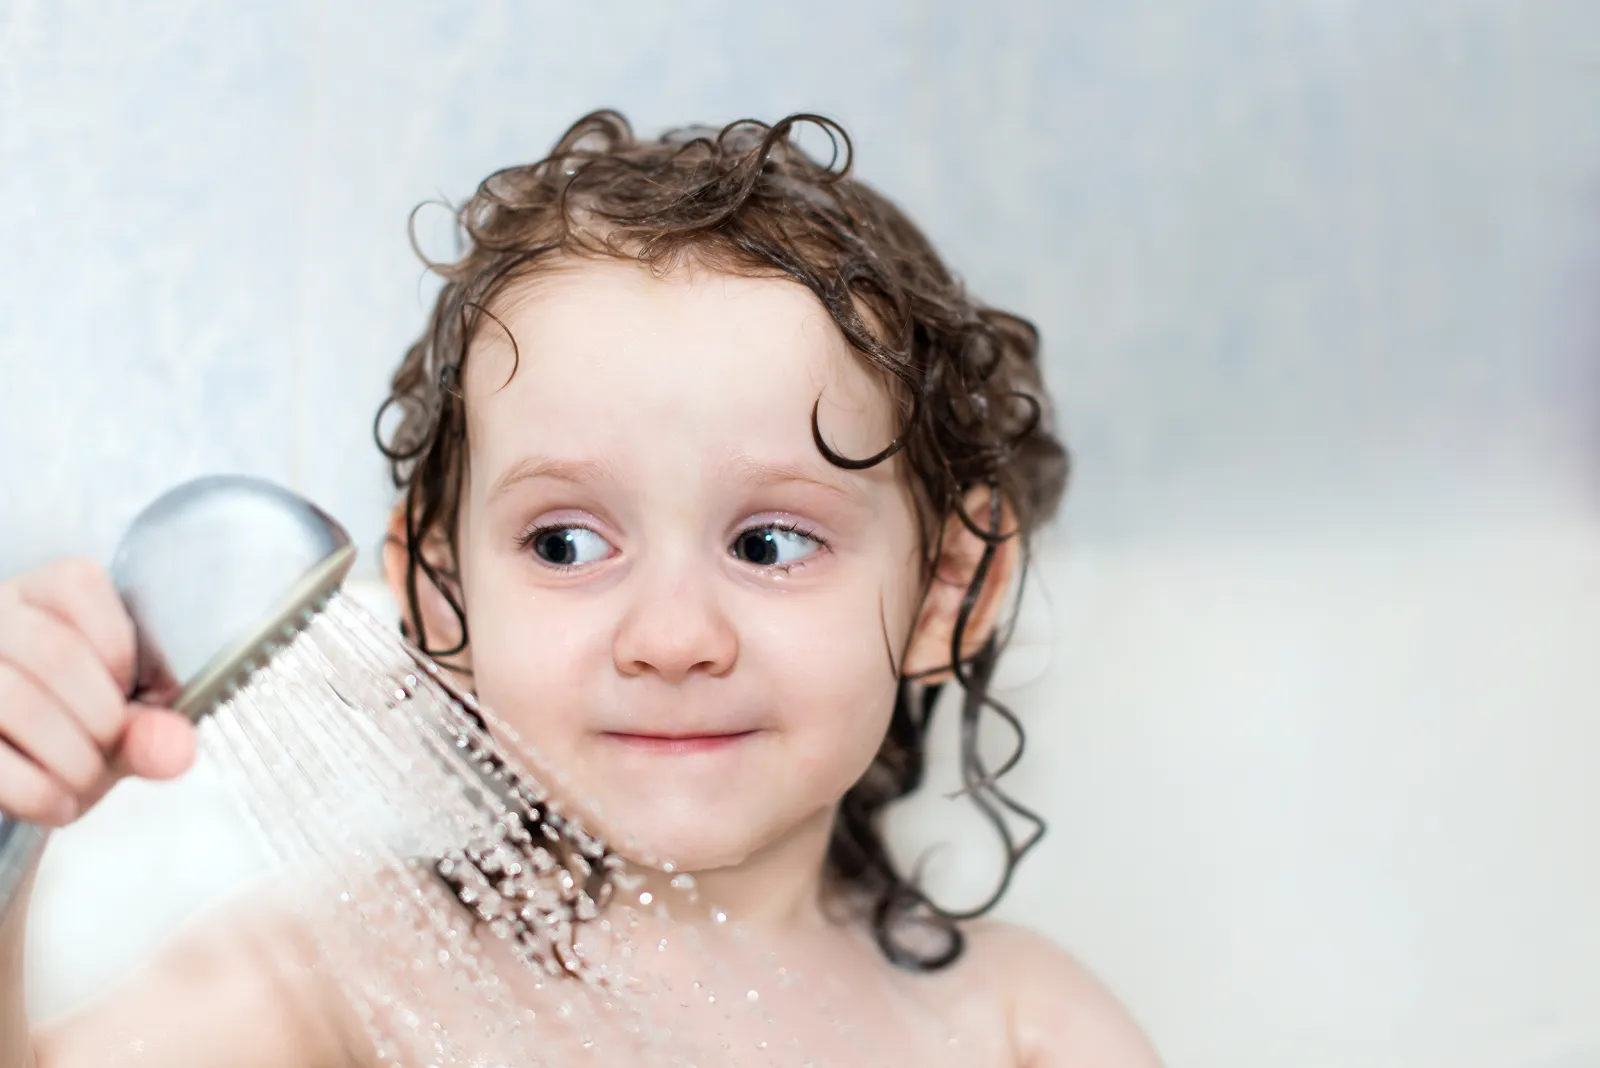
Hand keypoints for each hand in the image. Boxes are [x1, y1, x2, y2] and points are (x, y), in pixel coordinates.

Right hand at [0, 557, 195, 826]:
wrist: (22, 775)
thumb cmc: (69, 731)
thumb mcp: (118, 722)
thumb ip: (152, 729)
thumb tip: (176, 749)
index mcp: (36, 595)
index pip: (78, 585)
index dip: (119, 651)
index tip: (130, 690)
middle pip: (54, 652)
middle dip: (103, 717)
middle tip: (110, 746)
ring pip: (15, 700)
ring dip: (72, 759)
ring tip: (85, 778)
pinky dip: (38, 793)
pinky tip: (56, 803)